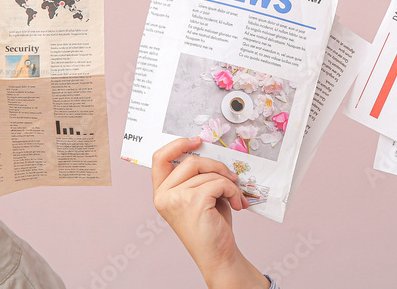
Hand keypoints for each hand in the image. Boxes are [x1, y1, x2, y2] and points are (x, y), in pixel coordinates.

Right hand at [151, 137, 267, 288]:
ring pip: (208, 173)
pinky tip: (236, 204)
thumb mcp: (198, 195)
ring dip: (228, 183)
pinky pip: (219, 182)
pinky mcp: (194, 202)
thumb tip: (211, 151)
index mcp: (161, 192)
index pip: (160, 158)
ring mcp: (176, 199)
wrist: (218, 254)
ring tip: (236, 197)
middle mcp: (164, 196)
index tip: (197, 141)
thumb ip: (197, 176)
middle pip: (191, 161)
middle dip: (217, 166)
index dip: (178, 144)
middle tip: (232, 177)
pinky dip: (232, 190)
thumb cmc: (210, 225)